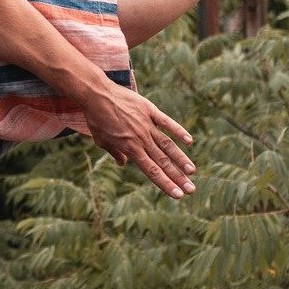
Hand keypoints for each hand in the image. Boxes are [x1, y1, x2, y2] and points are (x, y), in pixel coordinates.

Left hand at [78, 81, 196, 199]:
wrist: (96, 93)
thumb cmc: (96, 118)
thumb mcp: (101, 139)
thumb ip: (114, 152)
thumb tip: (122, 163)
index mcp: (130, 147)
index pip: (151, 170)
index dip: (165, 183)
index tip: (178, 195)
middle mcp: (141, 138)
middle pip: (163, 161)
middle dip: (178, 177)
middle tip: (191, 190)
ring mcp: (146, 124)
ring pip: (167, 144)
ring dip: (181, 158)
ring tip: (192, 171)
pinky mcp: (149, 110)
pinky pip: (166, 122)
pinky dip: (178, 130)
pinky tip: (189, 140)